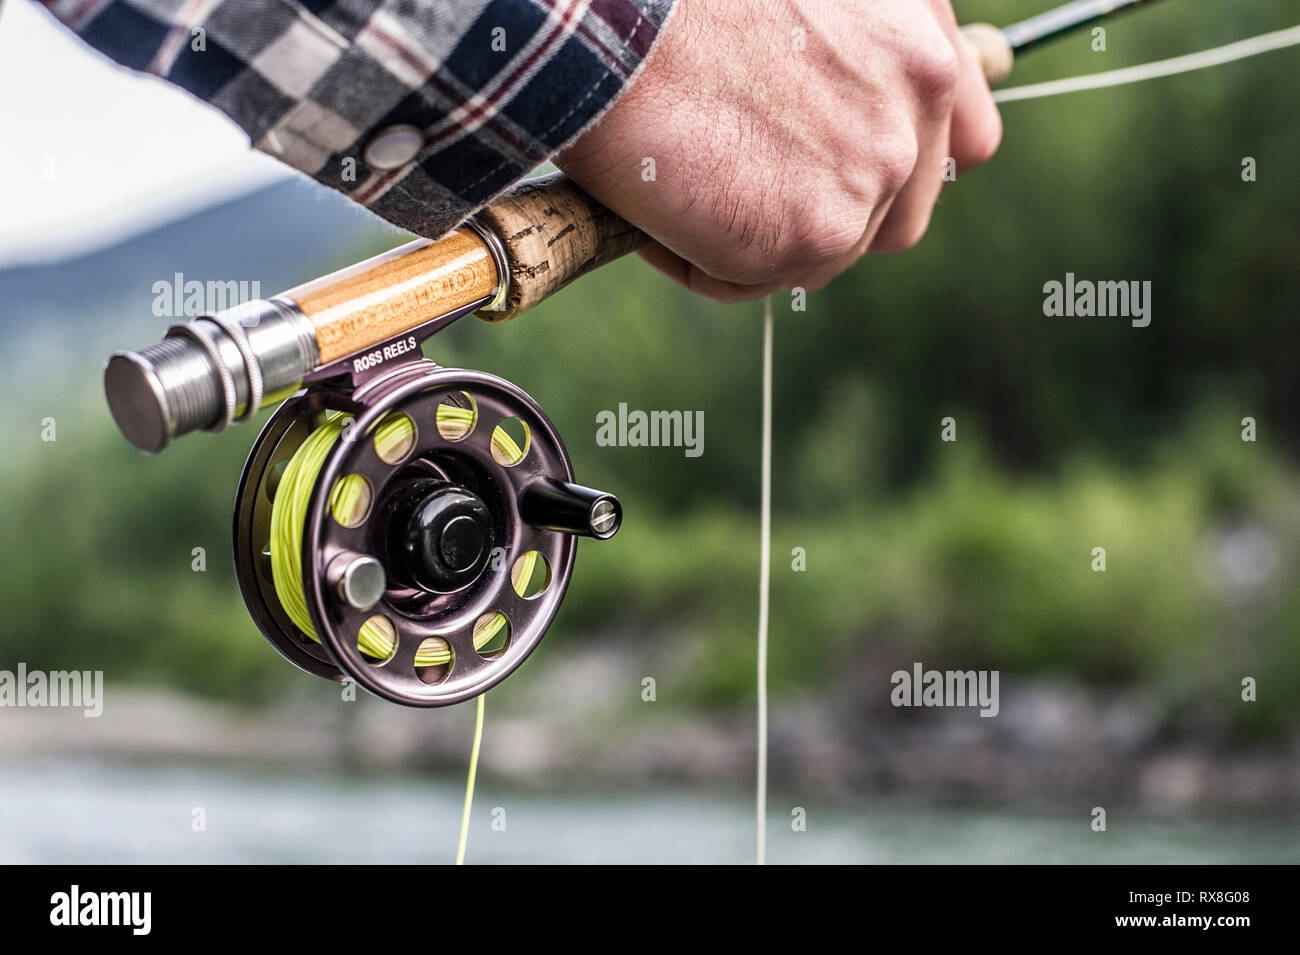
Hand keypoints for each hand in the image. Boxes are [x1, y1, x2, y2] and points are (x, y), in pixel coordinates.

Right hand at [555, 0, 1001, 301]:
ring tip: (684, 189)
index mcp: (918, 35)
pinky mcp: (815, 234)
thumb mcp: (800, 8)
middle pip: (893, 215)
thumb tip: (814, 127)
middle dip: (820, 218)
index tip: (848, 180)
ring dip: (752, 240)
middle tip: (743, 194)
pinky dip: (696, 261)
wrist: (613, 17)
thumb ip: (845, 58)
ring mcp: (873, 171)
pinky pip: (751, 280)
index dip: (900, 172)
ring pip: (823, 255)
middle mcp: (919, 101)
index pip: (959, 141)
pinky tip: (657, 208)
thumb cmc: (673, 2)